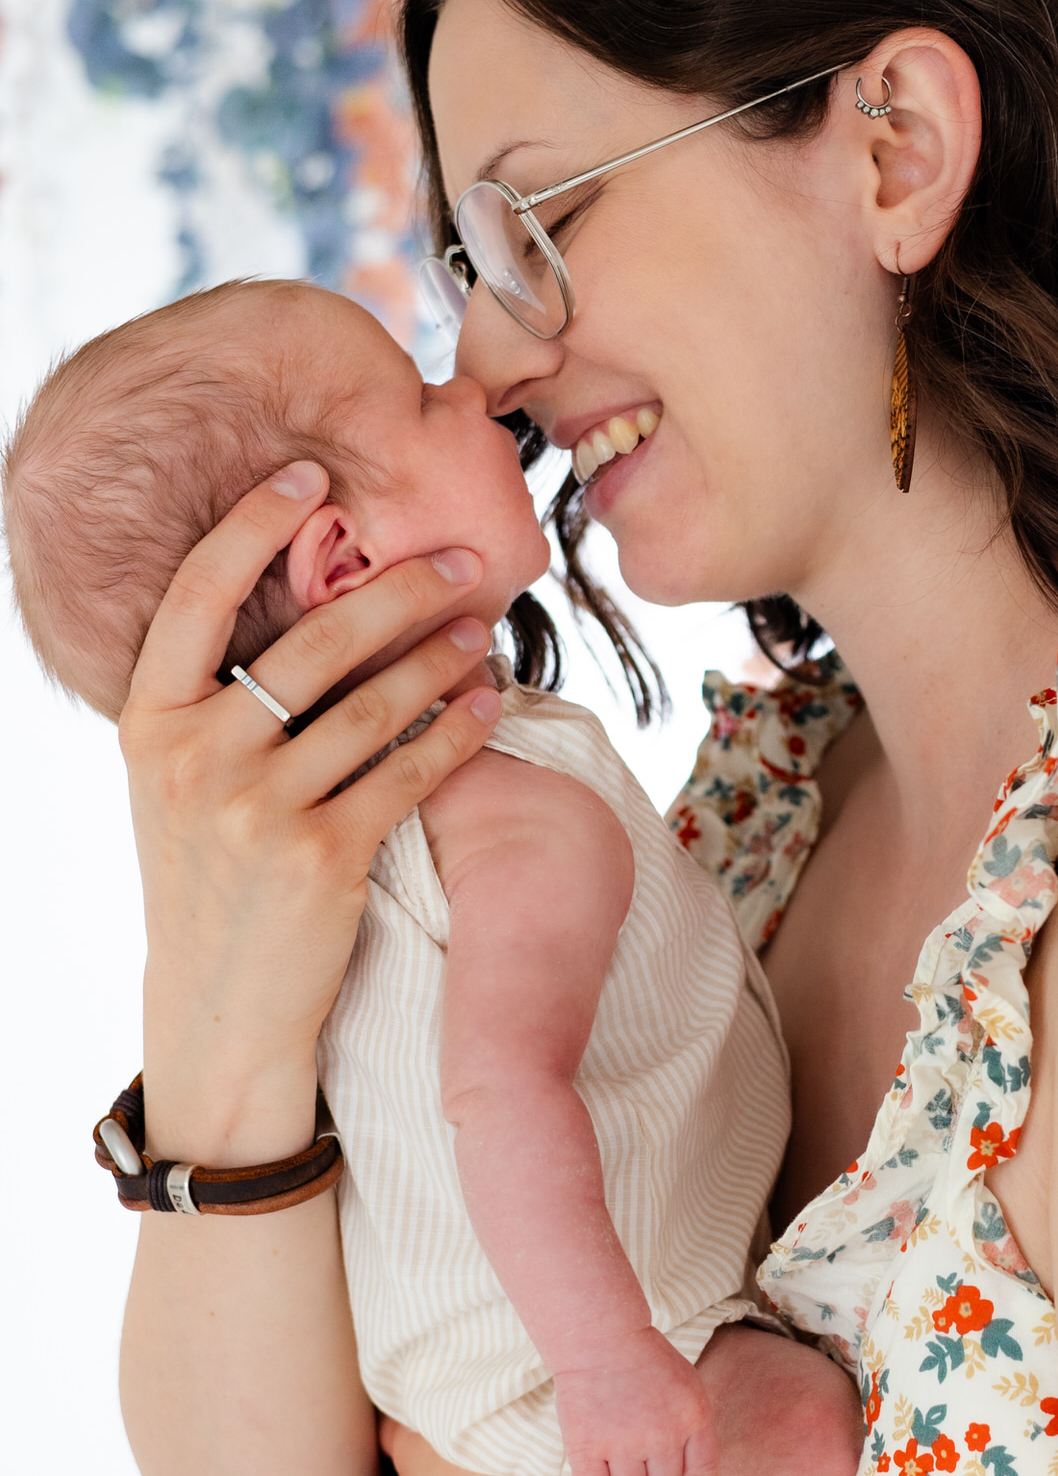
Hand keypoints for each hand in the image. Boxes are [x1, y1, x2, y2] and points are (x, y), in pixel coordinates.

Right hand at [120, 461, 502, 1160]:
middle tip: (462, 560)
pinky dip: (457, 735)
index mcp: (148, 722)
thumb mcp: (180, 779)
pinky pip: (409, 773)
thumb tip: (302, 601)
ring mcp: (258, 808)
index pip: (194, 595)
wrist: (217, 1004)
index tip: (308, 471)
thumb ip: (219, 700)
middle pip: (312, 642)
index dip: (250, 525)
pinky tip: (489, 707)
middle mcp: (196, 757)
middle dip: (399, 591)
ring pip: (373, 705)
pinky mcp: (323, 857)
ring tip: (483, 630)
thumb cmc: (210, 873)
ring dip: (440, 660)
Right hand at [552, 1327, 718, 1475]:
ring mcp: (624, 1442)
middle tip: (633, 1447)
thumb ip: (692, 1428)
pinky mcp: (586, 1446)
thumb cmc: (643, 1360)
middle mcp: (664, 1434)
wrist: (600, 1335)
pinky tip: (591, 1469)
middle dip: (649, 1473)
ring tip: (611, 1453)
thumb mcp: (685, 1385)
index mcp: (693, 1417)